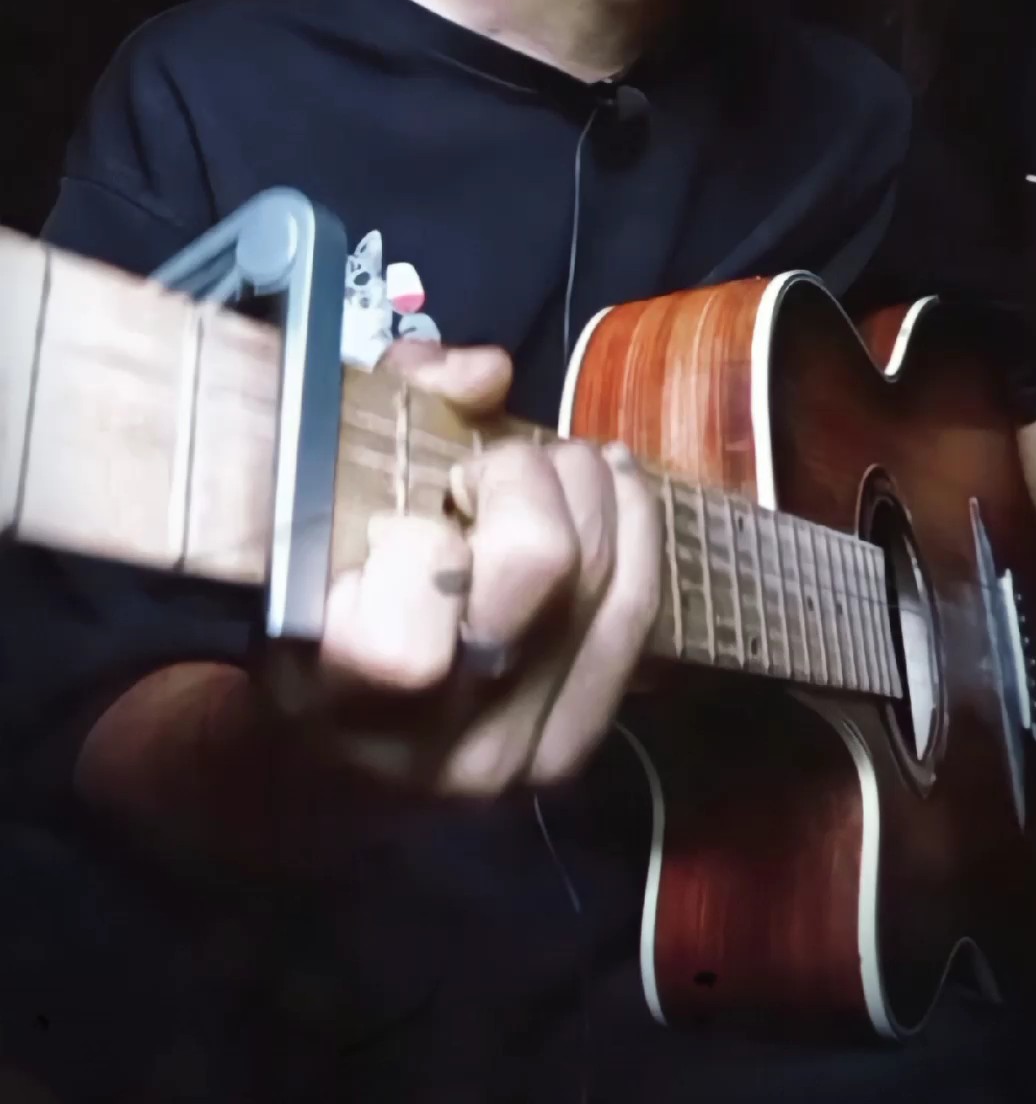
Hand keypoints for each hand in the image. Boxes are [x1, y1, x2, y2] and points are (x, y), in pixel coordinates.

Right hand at [272, 340, 661, 796]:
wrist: (325, 749)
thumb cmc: (308, 604)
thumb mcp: (307, 507)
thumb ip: (387, 412)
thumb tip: (485, 373)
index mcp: (340, 696)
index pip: (403, 641)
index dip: (413, 546)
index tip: (396, 521)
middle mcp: (436, 744)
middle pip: (538, 565)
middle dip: (519, 476)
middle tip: (483, 469)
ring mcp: (516, 753)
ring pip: (600, 576)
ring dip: (582, 488)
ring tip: (543, 468)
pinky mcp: (574, 743)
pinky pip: (638, 610)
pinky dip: (631, 525)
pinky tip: (609, 483)